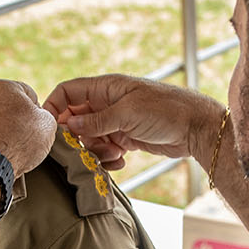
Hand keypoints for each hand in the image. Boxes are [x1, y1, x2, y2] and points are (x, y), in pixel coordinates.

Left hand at [0, 79, 54, 175]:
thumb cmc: (19, 141)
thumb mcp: (47, 125)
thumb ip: (45, 115)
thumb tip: (39, 118)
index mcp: (4, 86)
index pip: (28, 94)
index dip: (37, 110)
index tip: (37, 125)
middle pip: (7, 106)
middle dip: (16, 120)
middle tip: (24, 137)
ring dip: (0, 130)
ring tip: (9, 148)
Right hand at [43, 74, 221, 170]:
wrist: (197, 128)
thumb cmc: (166, 111)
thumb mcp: (128, 113)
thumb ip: (97, 121)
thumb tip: (69, 126)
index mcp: (106, 87)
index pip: (68, 92)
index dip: (55, 108)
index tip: (52, 130)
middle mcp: (108, 103)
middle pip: (75, 119)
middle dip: (77, 138)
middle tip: (83, 150)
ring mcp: (116, 122)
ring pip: (89, 139)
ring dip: (95, 151)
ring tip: (114, 154)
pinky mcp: (125, 139)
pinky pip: (105, 150)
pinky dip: (108, 159)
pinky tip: (121, 161)